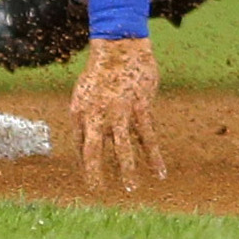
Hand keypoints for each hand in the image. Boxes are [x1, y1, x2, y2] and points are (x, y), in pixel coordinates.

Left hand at [71, 36, 167, 191]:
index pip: (79, 144)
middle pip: (94, 150)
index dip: (85, 163)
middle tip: (100, 191)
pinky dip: (154, 157)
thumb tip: (86, 138)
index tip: (90, 180)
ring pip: (122, 148)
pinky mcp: (140, 107)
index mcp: (80, 110)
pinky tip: (159, 173)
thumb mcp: (83, 92)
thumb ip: (86, 116)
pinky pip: (148, 138)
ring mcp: (119, 111)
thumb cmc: (101, 71)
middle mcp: (97, 113)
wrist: (119, 46)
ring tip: (130, 188)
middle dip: (97, 173)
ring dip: (127, 170)